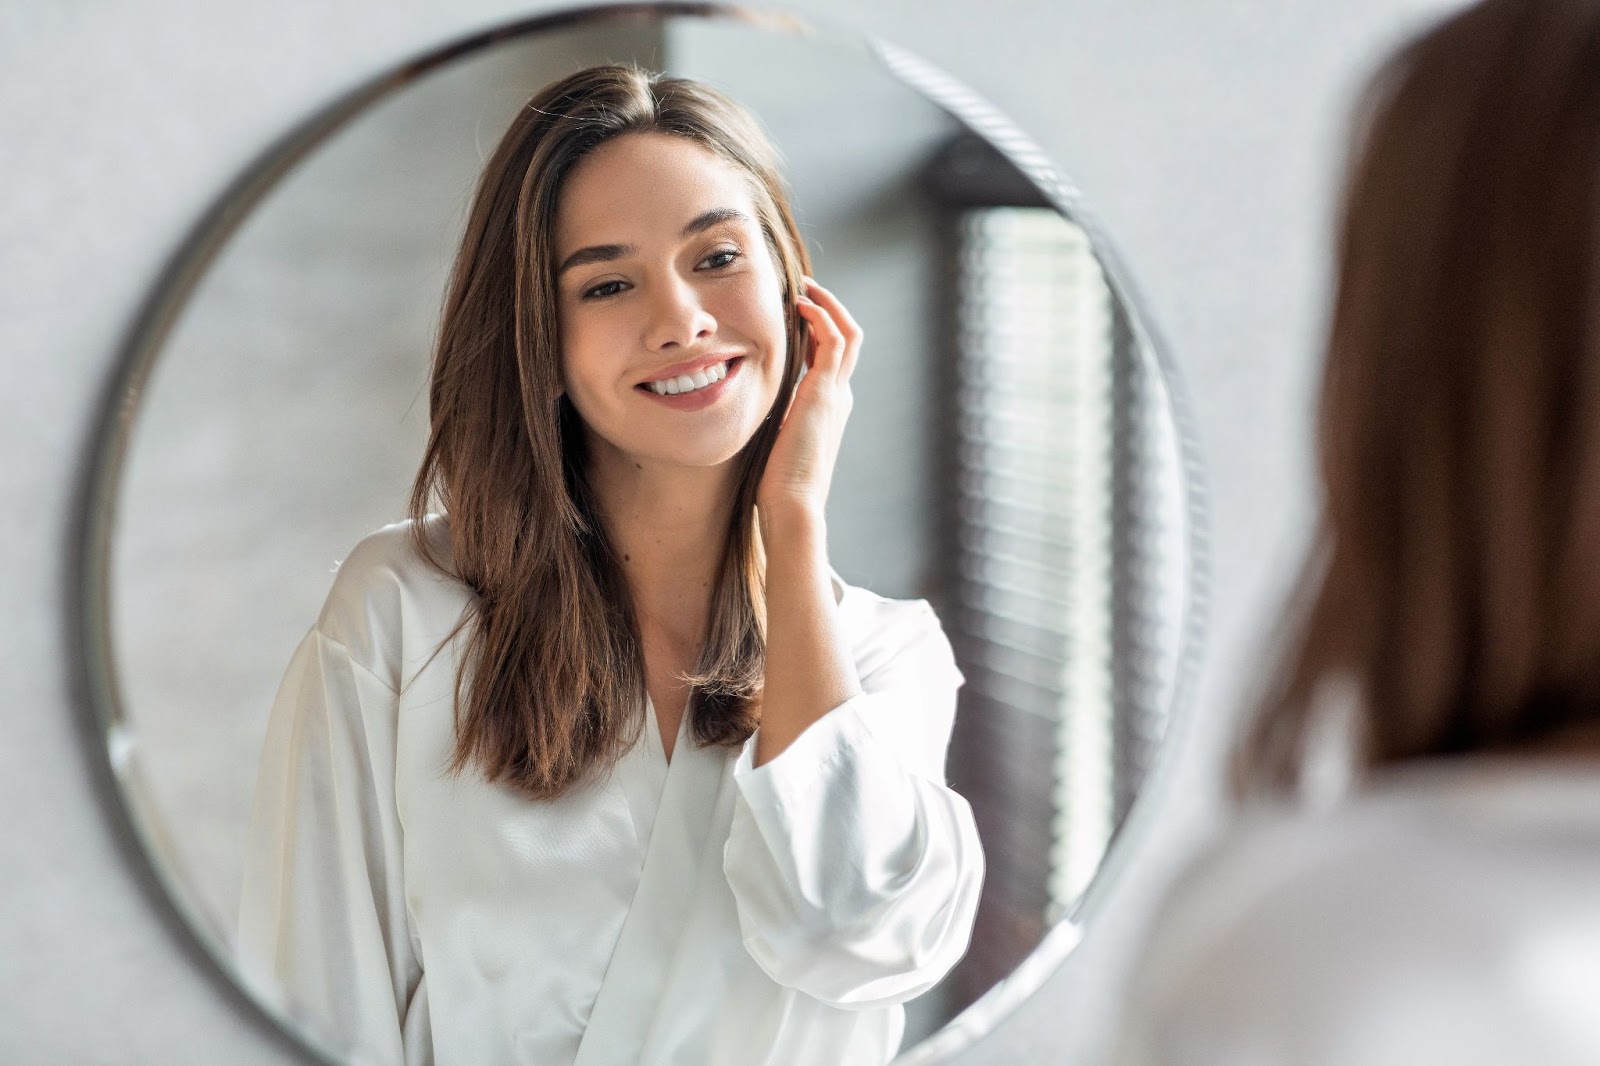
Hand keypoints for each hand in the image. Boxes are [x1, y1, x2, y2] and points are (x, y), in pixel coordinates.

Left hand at [756, 277, 860, 530]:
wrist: (793, 504)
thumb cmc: (778, 484)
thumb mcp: (774, 442)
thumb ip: (772, 421)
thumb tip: (749, 413)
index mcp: (826, 409)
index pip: (829, 358)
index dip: (815, 332)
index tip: (794, 314)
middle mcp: (838, 396)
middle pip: (848, 340)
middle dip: (828, 310)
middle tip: (804, 290)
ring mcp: (836, 393)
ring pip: (848, 333)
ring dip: (828, 305)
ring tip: (805, 288)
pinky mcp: (826, 391)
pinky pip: (834, 340)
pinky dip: (822, 316)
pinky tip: (802, 305)